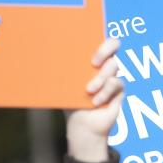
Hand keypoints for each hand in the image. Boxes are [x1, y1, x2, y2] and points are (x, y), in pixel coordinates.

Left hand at [66, 38, 123, 162]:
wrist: (82, 125)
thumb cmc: (70, 102)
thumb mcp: (63, 83)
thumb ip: (60, 67)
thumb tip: (44, 50)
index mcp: (89, 59)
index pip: (97, 38)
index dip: (96, 37)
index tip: (86, 48)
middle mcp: (103, 64)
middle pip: (114, 44)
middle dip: (104, 50)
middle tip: (93, 63)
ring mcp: (112, 76)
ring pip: (113, 66)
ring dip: (100, 79)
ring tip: (89, 91)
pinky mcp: (119, 90)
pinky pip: (117, 83)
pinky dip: (106, 91)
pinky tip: (96, 101)